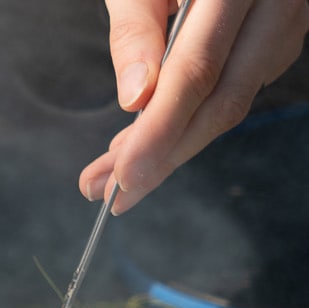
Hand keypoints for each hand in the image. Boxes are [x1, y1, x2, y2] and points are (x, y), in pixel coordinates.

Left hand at [80, 0, 308, 213]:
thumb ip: (136, 31)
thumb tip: (135, 101)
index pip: (198, 71)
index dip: (160, 130)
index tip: (122, 178)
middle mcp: (276, 2)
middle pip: (223, 101)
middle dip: (165, 156)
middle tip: (112, 197)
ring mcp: (288, 21)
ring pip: (234, 101)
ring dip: (175, 146)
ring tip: (117, 177)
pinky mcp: (281, 35)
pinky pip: (238, 87)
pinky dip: (192, 120)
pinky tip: (152, 140)